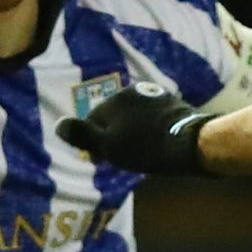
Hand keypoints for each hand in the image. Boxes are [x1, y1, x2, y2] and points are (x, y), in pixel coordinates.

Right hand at [56, 82, 211, 174]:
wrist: (193, 144)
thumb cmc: (146, 147)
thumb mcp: (109, 145)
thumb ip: (83, 134)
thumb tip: (58, 125)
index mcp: (115, 99)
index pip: (94, 120)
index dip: (95, 141)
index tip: (102, 160)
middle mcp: (135, 91)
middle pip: (116, 117)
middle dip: (116, 135)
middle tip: (123, 158)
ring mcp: (158, 97)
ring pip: (136, 118)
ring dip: (134, 133)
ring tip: (141, 153)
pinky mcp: (177, 106)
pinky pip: (155, 120)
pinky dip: (152, 131)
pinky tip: (158, 146)